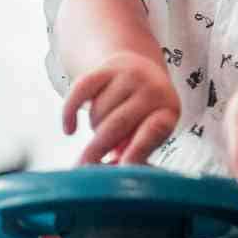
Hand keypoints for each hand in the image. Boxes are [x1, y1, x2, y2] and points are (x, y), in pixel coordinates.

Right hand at [62, 50, 179, 164]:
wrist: (143, 70)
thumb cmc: (145, 114)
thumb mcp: (151, 132)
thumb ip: (136, 151)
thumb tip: (118, 169)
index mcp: (168, 112)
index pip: (154, 130)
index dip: (138, 149)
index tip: (123, 167)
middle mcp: (152, 90)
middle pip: (117, 124)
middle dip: (97, 149)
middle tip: (82, 167)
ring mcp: (129, 76)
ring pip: (98, 112)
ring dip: (94, 127)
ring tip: (105, 127)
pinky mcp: (107, 68)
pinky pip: (80, 90)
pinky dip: (70, 111)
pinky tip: (70, 130)